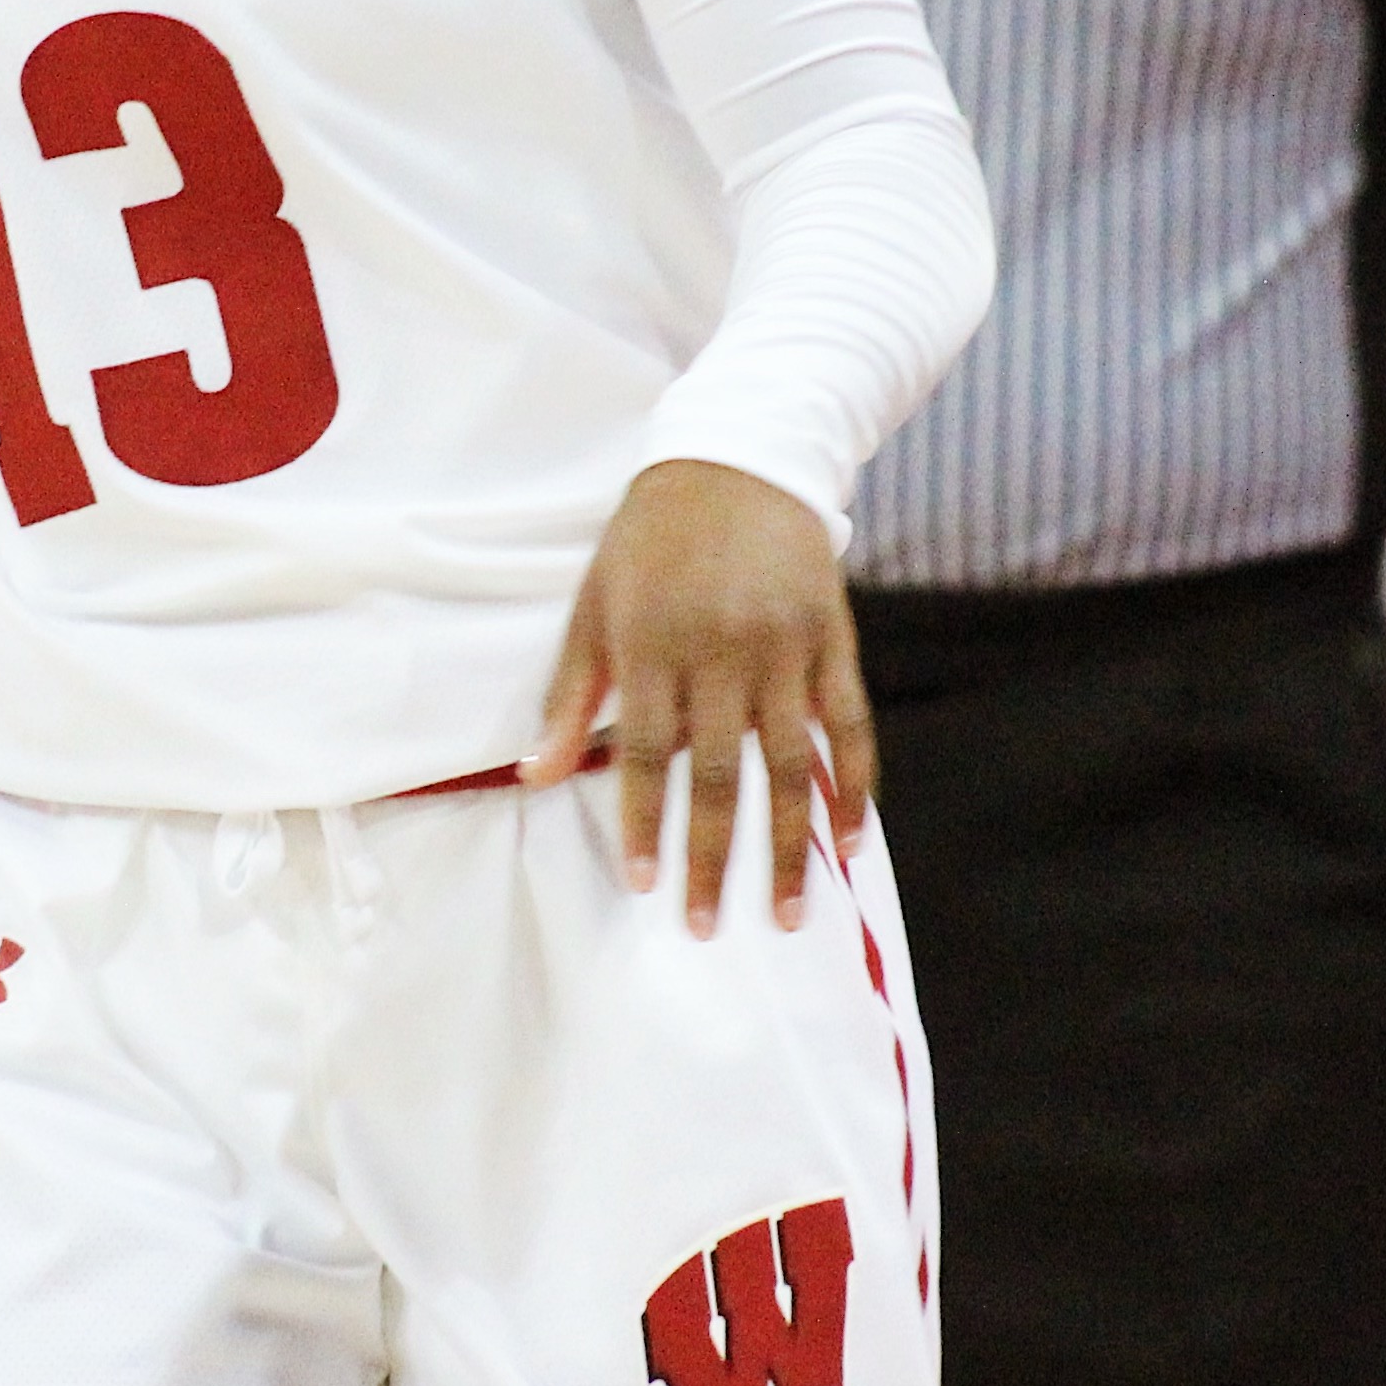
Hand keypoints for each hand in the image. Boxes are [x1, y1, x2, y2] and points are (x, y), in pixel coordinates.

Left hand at [526, 458, 871, 937]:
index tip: (644, 886)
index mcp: (653, 644)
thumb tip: (532, 776)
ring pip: (790, 765)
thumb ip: (569, 694)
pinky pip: (848, 726)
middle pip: (718, 775)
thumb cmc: (649, 540)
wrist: (738, 456)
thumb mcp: (595, 604)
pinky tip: (849, 842)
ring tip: (790, 913)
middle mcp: (721, 651)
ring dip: (789, 846)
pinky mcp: (832, 638)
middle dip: (713, 859)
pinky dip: (853, 787)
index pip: (643, 755)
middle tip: (708, 928)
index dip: (643, 822)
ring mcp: (784, 648)